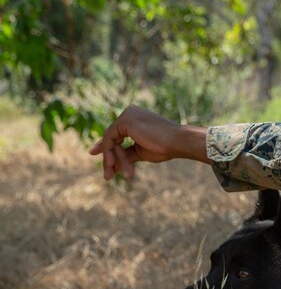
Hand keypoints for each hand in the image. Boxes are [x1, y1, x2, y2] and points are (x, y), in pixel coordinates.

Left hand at [89, 105, 207, 179]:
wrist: (178, 142)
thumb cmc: (165, 147)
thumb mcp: (141, 152)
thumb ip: (125, 155)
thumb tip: (111, 165)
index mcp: (134, 117)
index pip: (116, 134)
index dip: (107, 147)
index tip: (94, 155)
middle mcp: (129, 112)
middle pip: (112, 138)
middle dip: (108, 158)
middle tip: (106, 176)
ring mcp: (127, 115)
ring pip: (111, 140)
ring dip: (113, 160)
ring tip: (113, 175)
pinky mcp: (125, 120)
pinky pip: (111, 139)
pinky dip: (112, 154)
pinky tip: (115, 166)